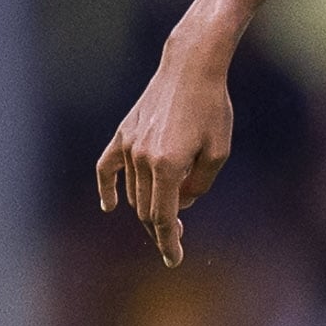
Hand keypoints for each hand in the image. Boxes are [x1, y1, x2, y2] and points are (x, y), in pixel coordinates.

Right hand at [96, 48, 235, 265]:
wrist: (190, 67)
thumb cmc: (212, 108)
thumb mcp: (218, 152)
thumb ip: (198, 186)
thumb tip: (180, 206)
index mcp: (168, 166)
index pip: (163, 218)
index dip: (168, 243)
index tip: (174, 259)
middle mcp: (143, 159)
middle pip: (147, 210)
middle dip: (162, 229)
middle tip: (178, 238)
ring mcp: (129, 145)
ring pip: (135, 192)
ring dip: (149, 207)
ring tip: (170, 212)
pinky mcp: (123, 133)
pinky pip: (107, 168)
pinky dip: (107, 188)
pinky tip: (110, 206)